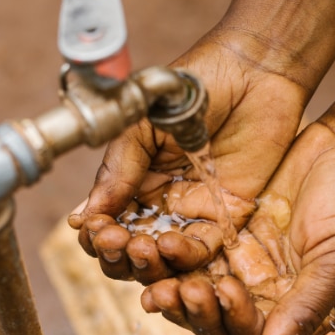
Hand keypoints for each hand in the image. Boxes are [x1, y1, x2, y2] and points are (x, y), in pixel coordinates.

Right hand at [69, 30, 309, 283]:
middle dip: (118, 256)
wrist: (252, 71)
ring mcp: (194, 211)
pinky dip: (186, 257)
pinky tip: (171, 245)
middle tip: (117, 242)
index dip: (97, 235)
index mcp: (133, 180)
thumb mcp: (143, 125)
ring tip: (142, 246)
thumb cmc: (193, 88)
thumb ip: (118, 169)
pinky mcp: (229, 215)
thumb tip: (83, 216)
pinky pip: (204, 251)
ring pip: (165, 260)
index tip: (94, 229)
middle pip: (131, 252)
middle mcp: (161, 202)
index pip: (106, 224)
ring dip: (149, 263)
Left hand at [140, 122, 334, 334]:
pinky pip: (190, 248)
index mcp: (293, 312)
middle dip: (190, 309)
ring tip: (153, 259)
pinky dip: (170, 249)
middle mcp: (262, 294)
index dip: (230, 322)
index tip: (225, 288)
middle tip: (172, 288)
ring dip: (170, 280)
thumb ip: (305, 309)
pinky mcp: (225, 231)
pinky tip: (153, 237)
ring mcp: (241, 262)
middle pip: (211, 320)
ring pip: (194, 285)